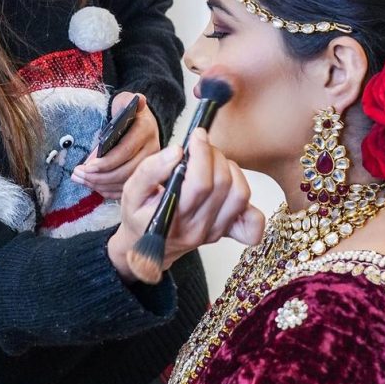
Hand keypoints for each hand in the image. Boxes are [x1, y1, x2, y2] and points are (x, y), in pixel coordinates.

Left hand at [71, 92, 160, 199]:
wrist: (141, 123)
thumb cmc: (128, 113)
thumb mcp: (125, 102)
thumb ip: (127, 101)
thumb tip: (140, 100)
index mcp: (146, 131)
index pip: (125, 151)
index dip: (106, 162)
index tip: (87, 166)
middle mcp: (152, 151)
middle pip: (125, 172)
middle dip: (99, 177)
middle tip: (78, 174)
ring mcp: (150, 167)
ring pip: (125, 184)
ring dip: (100, 185)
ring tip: (80, 179)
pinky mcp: (145, 177)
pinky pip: (126, 189)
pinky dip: (108, 191)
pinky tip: (93, 186)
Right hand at [108, 128, 265, 281]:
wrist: (144, 247)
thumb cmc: (138, 216)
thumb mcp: (131, 191)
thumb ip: (149, 170)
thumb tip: (176, 152)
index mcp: (173, 219)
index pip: (200, 184)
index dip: (203, 154)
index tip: (197, 136)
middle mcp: (197, 229)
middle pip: (223, 184)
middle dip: (214, 156)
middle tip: (201, 148)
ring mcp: (214, 233)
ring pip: (240, 195)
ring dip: (230, 170)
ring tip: (212, 164)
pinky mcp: (225, 233)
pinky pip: (253, 222)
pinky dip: (249, 202)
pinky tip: (230, 189)